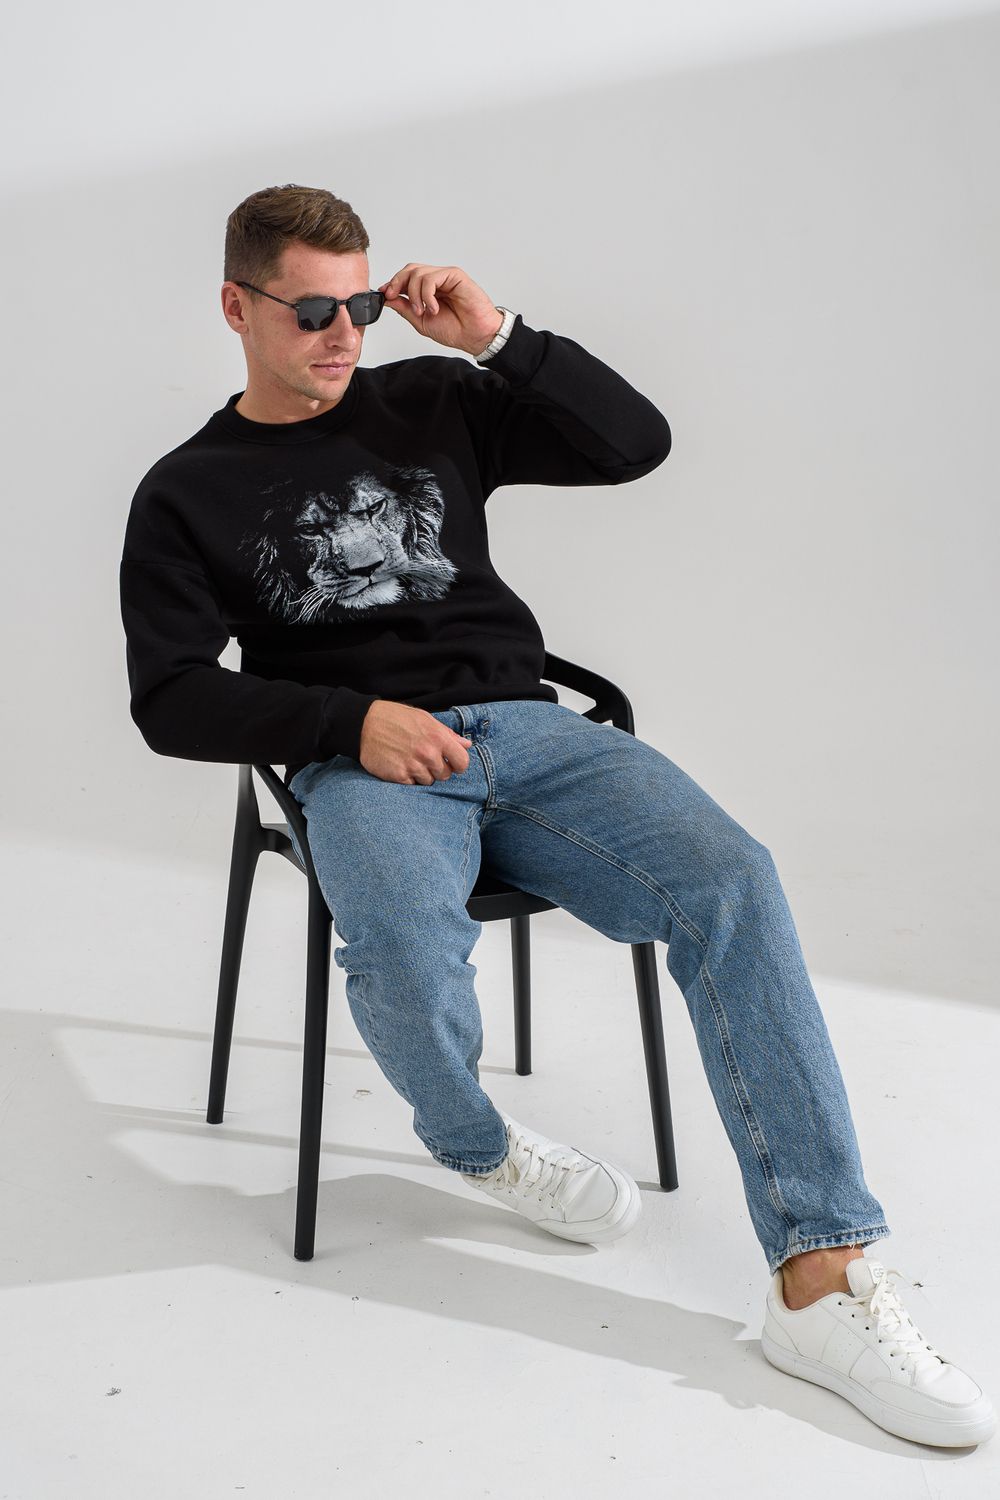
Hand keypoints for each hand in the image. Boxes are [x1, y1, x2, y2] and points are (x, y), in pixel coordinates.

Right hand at [359, 700, 474, 784]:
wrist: (364, 724)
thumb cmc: (396, 718)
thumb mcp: (424, 718)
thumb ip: (447, 734)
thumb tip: (466, 745)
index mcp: (438, 737)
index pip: (462, 762)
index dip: (457, 764)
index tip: (450, 762)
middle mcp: (428, 753)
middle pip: (445, 775)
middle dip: (437, 769)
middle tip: (422, 758)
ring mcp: (413, 766)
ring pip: (428, 781)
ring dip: (421, 774)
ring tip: (408, 759)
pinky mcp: (399, 776)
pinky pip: (412, 785)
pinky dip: (407, 778)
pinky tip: (399, 765)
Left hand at [377, 264, 503, 355]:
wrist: (475, 335)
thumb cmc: (455, 329)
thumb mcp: (421, 322)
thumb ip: (404, 308)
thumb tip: (387, 298)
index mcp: (427, 291)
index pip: (406, 278)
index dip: (392, 284)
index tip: (383, 294)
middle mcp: (435, 281)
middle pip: (409, 270)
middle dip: (397, 283)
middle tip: (393, 297)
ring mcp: (445, 277)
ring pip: (417, 273)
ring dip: (414, 294)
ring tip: (422, 311)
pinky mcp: (454, 275)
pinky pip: (431, 277)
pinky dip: (427, 294)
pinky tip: (434, 308)